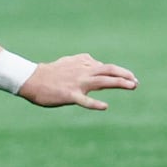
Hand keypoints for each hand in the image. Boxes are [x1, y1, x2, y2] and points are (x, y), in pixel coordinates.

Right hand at [18, 53, 137, 110]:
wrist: (30, 79)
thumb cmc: (48, 73)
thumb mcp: (67, 62)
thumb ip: (81, 61)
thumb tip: (93, 60)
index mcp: (81, 64)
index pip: (105, 67)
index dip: (120, 72)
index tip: (130, 78)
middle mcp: (82, 72)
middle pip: (108, 70)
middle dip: (125, 75)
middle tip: (136, 82)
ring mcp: (77, 83)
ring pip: (102, 81)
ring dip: (119, 83)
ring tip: (132, 86)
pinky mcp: (69, 95)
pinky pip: (84, 100)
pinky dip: (94, 103)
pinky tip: (104, 106)